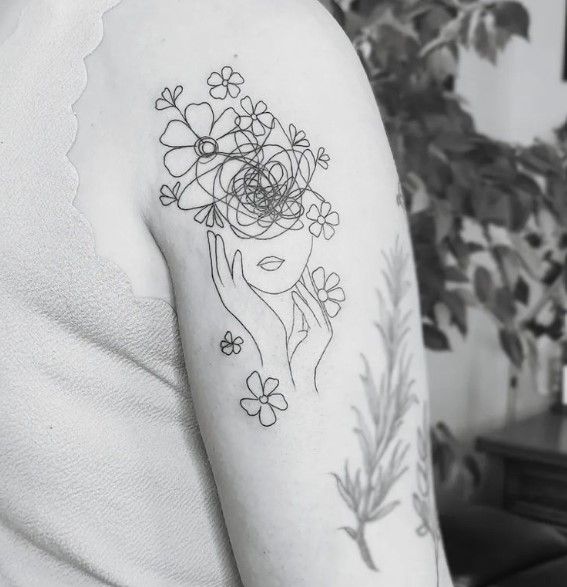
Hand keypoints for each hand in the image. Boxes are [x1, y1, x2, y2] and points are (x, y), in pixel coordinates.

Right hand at [207, 231, 286, 363]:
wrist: (269, 342)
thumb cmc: (264, 322)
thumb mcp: (251, 302)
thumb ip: (245, 290)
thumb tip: (245, 280)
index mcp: (230, 296)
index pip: (219, 272)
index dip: (216, 256)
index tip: (215, 239)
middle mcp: (229, 297)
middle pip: (216, 269)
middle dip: (213, 250)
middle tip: (210, 232)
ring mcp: (235, 299)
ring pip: (223, 272)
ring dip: (219, 254)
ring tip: (216, 236)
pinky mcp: (245, 301)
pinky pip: (238, 280)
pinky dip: (236, 267)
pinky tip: (237, 254)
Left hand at [289, 269, 332, 392]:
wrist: (299, 376)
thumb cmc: (296, 357)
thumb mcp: (297, 332)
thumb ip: (300, 316)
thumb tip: (297, 298)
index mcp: (321, 325)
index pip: (314, 301)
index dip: (309, 285)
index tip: (301, 270)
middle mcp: (326, 326)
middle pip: (317, 299)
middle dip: (309, 282)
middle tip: (302, 265)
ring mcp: (324, 330)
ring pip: (314, 305)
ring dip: (304, 289)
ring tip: (295, 276)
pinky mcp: (320, 334)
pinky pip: (310, 314)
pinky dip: (302, 302)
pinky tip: (294, 292)